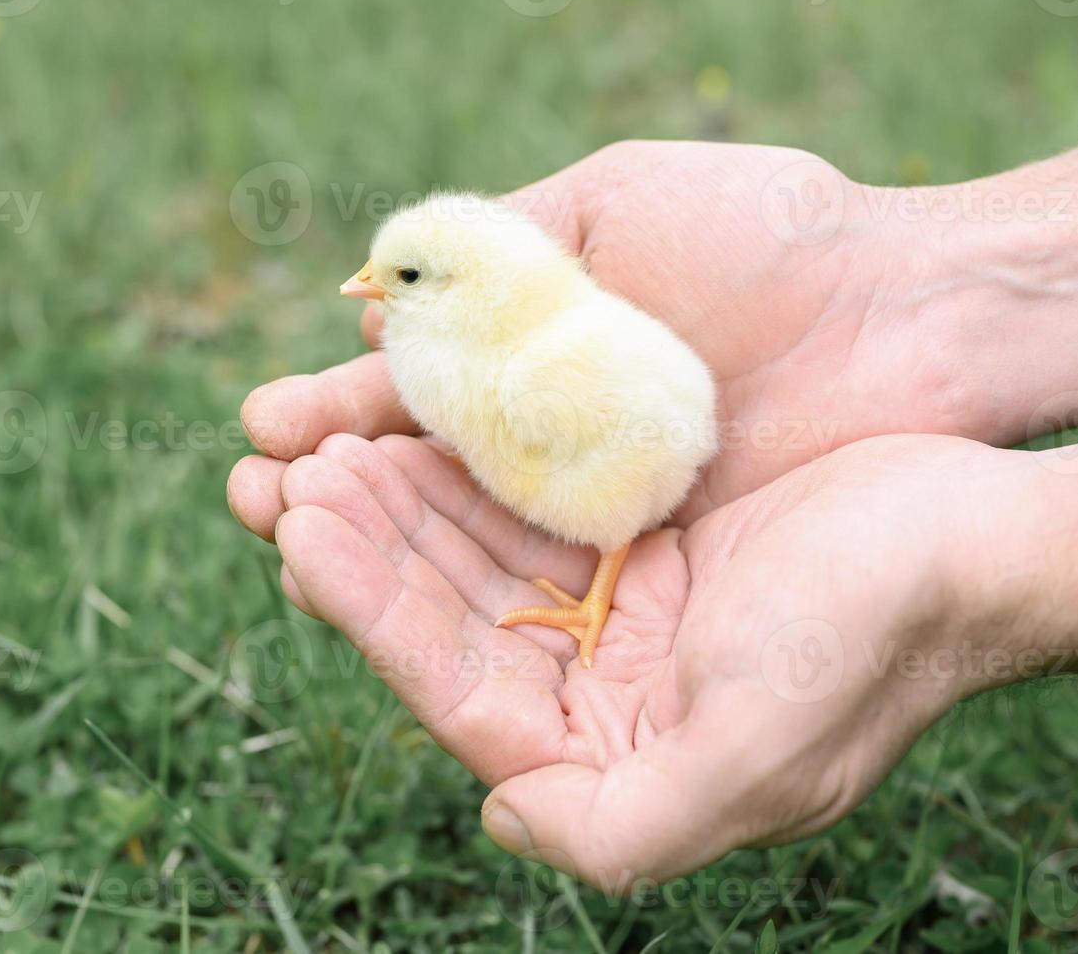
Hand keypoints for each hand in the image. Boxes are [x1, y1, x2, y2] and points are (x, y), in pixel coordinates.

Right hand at [235, 140, 1077, 526]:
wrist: (904, 308)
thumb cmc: (761, 233)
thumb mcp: (605, 205)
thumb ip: (486, 248)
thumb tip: (363, 293)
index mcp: (522, 350)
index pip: (402, 395)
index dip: (329, 414)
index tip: (264, 427)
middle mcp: (540, 439)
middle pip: (411, 480)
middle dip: (327, 487)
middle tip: (254, 498)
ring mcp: (585, 508)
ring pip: (454, 543)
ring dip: (371, 547)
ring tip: (291, 545)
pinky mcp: (638, 563)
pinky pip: (530, 587)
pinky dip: (458, 595)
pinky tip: (392, 600)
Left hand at [250, 428, 1069, 886]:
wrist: (974, 536)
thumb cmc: (871, 642)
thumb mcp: (753, 759)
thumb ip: (622, 828)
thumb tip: (499, 827)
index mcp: (612, 753)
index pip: (454, 684)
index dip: (369, 612)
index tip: (298, 537)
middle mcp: (599, 688)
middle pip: (448, 614)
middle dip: (364, 548)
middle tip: (283, 478)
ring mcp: (613, 608)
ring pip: (473, 554)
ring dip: (399, 502)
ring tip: (319, 447)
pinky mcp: (635, 538)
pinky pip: (525, 502)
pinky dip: (463, 469)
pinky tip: (404, 430)